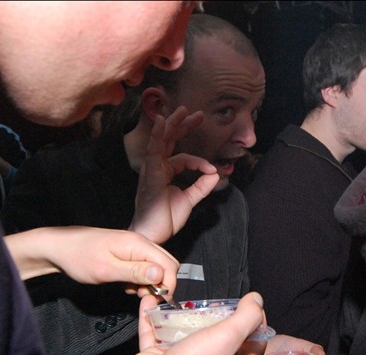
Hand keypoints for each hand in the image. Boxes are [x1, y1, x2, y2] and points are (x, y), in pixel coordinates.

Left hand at [5, 226, 178, 294]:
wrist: (58, 247)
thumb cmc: (78, 256)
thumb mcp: (107, 269)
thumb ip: (136, 272)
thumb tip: (160, 274)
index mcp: (138, 244)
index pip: (169, 265)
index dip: (167, 285)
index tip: (157, 299)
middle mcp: (140, 242)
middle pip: (167, 264)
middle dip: (161, 283)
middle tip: (143, 296)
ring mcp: (134, 247)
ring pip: (156, 267)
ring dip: (149, 282)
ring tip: (131, 290)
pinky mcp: (128, 252)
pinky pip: (145, 267)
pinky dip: (140, 279)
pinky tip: (126, 285)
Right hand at [86, 293, 266, 354]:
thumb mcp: (228, 338)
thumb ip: (246, 318)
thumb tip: (257, 300)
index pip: (251, 345)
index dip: (254, 326)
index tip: (250, 307)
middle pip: (215, 336)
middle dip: (214, 316)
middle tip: (212, 300)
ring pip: (181, 333)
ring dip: (179, 314)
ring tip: (179, 297)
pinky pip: (152, 332)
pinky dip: (150, 315)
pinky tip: (150, 300)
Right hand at [129, 106, 218, 243]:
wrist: (153, 233)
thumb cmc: (165, 218)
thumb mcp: (189, 199)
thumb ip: (201, 186)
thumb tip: (215, 174)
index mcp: (164, 172)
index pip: (184, 158)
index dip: (200, 162)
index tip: (213, 170)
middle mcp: (156, 167)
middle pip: (169, 141)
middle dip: (182, 126)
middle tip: (197, 114)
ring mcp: (151, 169)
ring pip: (161, 140)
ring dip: (172, 124)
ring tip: (182, 110)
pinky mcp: (150, 174)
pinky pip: (154, 150)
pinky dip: (157, 135)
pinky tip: (162, 121)